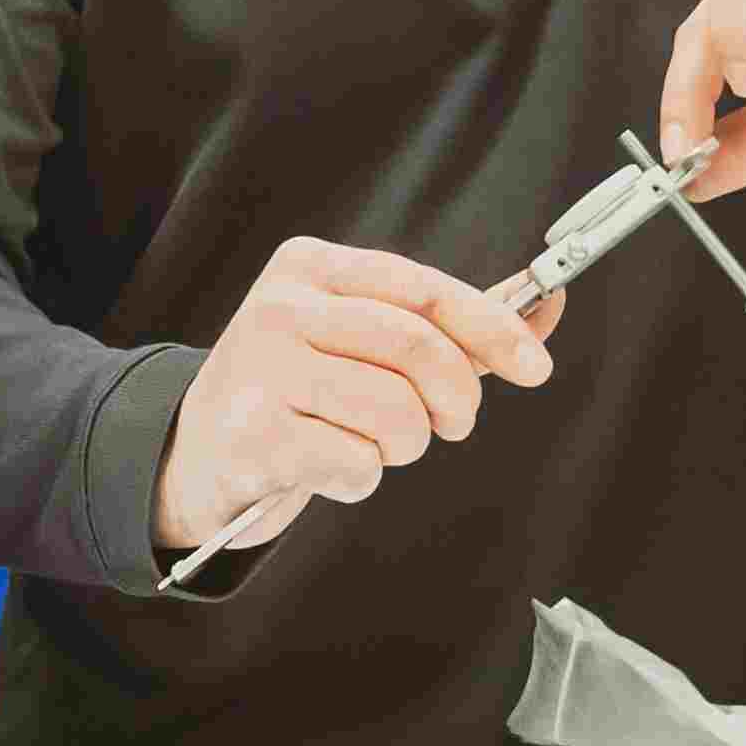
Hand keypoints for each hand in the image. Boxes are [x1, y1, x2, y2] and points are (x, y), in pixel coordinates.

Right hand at [155, 236, 554, 559]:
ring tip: (375, 444)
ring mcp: (263, 367)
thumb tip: (547, 309)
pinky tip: (330, 467)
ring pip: (395, 412)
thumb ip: (450, 328)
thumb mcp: (364, 343)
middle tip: (452, 423)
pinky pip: (357, 463)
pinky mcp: (255, 432)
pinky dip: (361, 478)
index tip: (535, 367)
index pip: (425, 290)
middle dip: (456, 397)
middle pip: (417, 348)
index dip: (492, 329)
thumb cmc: (295, 393)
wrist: (198, 453)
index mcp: (313, 268)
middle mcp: (282, 307)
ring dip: (405, 444)